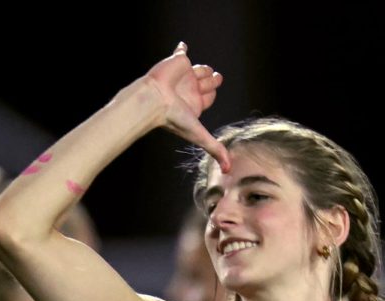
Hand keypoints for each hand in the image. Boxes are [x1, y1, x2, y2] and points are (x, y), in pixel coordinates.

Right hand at [144, 42, 230, 170]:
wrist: (155, 98)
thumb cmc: (174, 118)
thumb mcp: (200, 135)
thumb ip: (215, 150)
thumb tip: (229, 170)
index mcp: (195, 102)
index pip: (209, 96)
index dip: (212, 93)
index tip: (210, 92)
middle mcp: (190, 88)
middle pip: (208, 81)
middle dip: (212, 80)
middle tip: (215, 78)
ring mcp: (183, 75)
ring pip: (199, 68)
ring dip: (202, 69)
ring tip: (196, 73)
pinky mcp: (177, 61)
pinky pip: (180, 52)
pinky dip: (181, 49)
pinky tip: (183, 46)